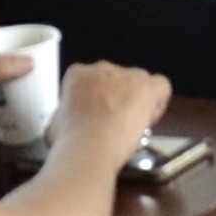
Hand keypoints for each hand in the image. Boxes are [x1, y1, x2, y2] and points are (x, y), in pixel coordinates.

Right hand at [49, 61, 171, 164]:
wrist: (89, 147)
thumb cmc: (69, 141)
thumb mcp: (55, 125)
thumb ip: (65, 116)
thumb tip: (67, 125)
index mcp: (77, 75)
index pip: (88, 80)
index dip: (95, 99)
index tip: (95, 115)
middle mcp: (102, 69)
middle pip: (115, 80)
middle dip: (116, 98)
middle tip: (113, 122)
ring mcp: (126, 75)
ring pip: (138, 82)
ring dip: (136, 100)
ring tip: (132, 124)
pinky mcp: (146, 86)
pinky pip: (160, 85)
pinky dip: (158, 101)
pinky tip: (150, 118)